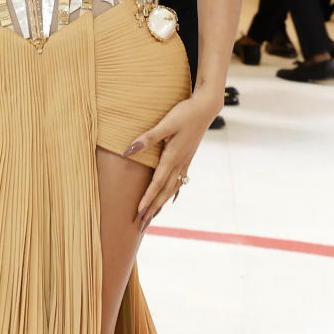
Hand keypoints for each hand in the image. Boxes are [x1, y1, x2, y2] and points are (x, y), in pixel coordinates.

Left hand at [126, 94, 215, 231]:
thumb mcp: (166, 123)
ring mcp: (185, 162)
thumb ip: (147, 138)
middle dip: (153, 209)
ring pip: (172, 188)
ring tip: (153, 217)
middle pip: (164, 192)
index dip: (147, 198)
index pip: (157, 183)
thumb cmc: (185, 113)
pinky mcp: (188, 158)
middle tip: (141, 225)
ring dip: (161, 204)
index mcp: (173, 157)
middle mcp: (180, 163)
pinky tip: (170, 198)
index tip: (138, 212)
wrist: (206, 108)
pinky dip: (173, 192)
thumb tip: (128, 151)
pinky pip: (179, 181)